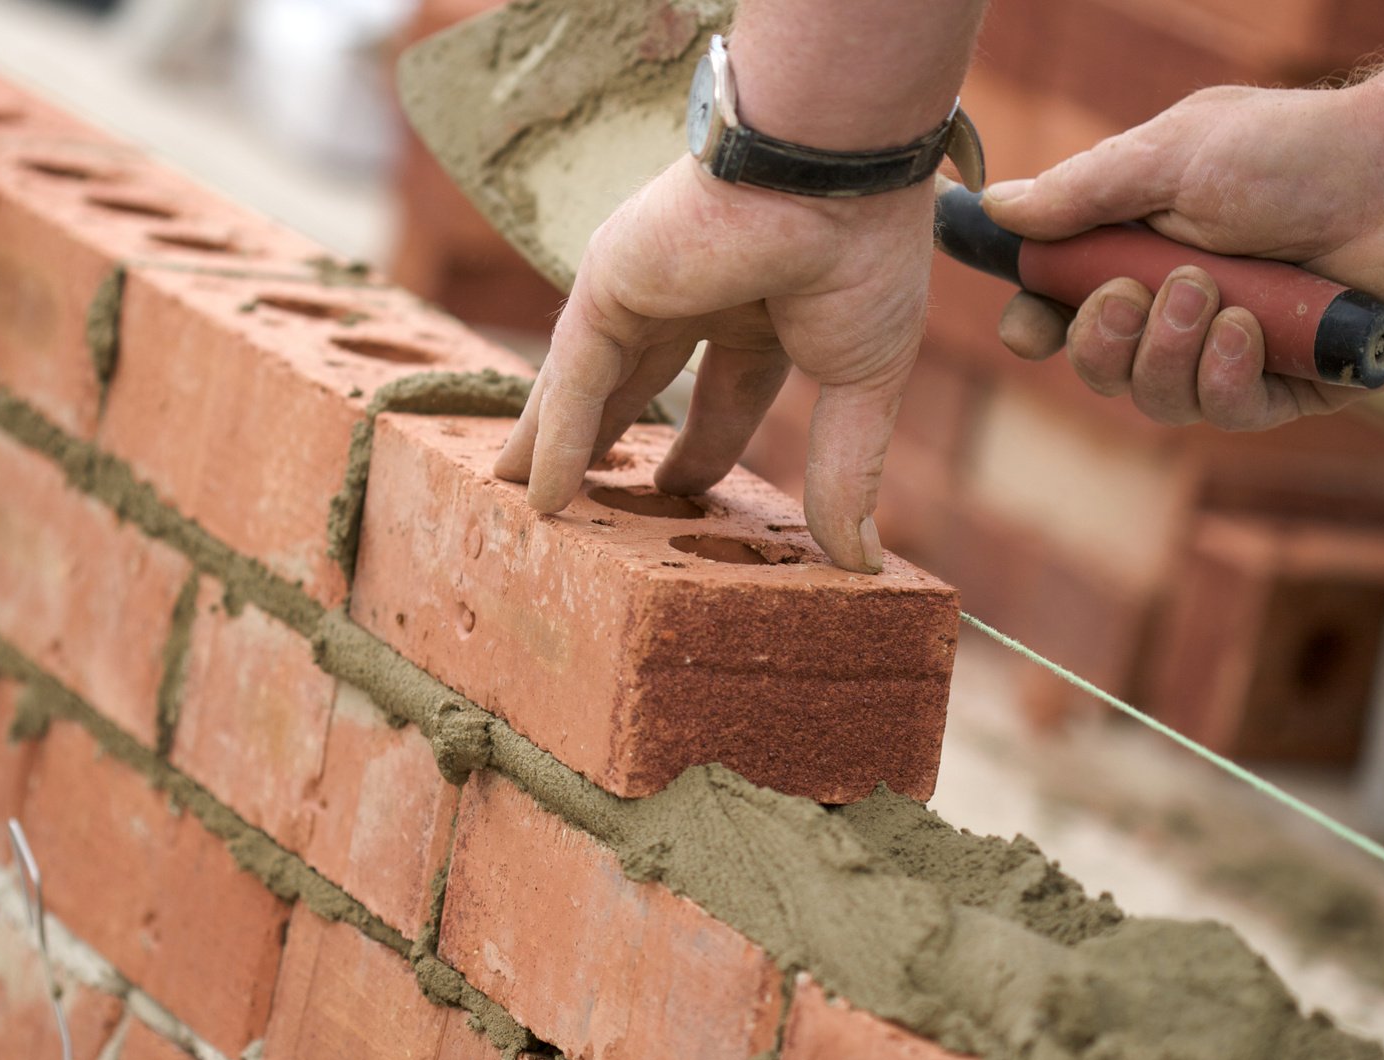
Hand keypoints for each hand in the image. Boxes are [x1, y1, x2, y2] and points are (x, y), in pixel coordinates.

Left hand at [494, 155, 938, 571]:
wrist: (833, 174)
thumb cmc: (865, 256)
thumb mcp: (862, 382)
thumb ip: (847, 470)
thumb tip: (861, 560)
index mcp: (760, 310)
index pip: (723, 394)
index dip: (701, 450)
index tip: (678, 495)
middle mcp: (694, 296)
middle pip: (633, 387)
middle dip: (604, 442)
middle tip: (577, 498)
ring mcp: (644, 288)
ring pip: (587, 383)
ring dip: (552, 443)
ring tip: (518, 500)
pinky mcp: (607, 284)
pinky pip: (573, 378)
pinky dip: (555, 438)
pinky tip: (539, 496)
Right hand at [981, 82, 1383, 429]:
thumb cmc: (1294, 153)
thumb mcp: (1168, 159)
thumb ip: (1080, 192)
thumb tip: (998, 208)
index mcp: (1142, 253)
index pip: (1063, 311)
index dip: (1038, 328)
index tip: (1027, 330)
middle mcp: (1182, 309)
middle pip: (1100, 367)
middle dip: (1102, 341)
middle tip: (1128, 294)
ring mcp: (1235, 353)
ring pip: (1156, 399)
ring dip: (1168, 351)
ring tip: (1209, 293)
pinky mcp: (1290, 388)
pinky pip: (1227, 413)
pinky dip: (1226, 375)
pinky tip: (1249, 329)